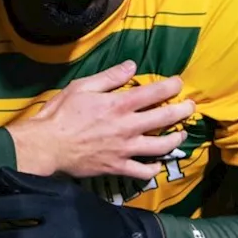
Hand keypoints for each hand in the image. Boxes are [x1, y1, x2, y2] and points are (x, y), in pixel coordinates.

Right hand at [5, 61, 192, 181]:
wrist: (48, 146)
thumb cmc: (62, 113)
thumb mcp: (83, 86)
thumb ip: (110, 77)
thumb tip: (132, 66)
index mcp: (119, 104)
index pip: (154, 92)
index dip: (171, 85)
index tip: (179, 82)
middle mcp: (128, 127)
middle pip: (164, 118)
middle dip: (182, 110)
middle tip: (190, 106)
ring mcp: (126, 149)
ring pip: (161, 146)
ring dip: (175, 138)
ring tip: (180, 134)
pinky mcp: (118, 167)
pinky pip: (144, 171)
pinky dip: (154, 168)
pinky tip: (158, 164)